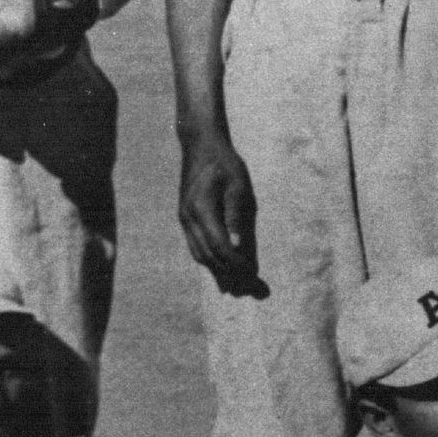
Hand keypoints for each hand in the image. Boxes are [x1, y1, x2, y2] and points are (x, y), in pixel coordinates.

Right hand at [178, 134, 260, 294]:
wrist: (201, 147)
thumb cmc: (225, 164)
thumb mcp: (238, 187)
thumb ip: (236, 218)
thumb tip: (238, 247)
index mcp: (200, 209)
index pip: (219, 246)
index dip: (236, 263)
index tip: (253, 275)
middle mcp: (188, 218)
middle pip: (207, 255)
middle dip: (229, 274)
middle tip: (251, 289)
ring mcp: (184, 219)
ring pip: (199, 254)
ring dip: (219, 271)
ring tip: (240, 284)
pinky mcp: (186, 219)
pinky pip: (196, 246)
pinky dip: (211, 260)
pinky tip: (225, 268)